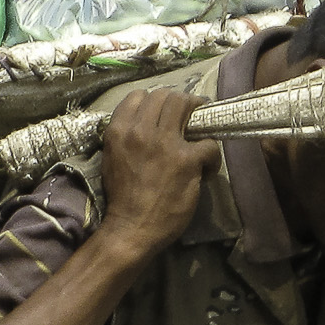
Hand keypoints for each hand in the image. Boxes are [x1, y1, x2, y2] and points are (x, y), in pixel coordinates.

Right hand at [92, 90, 220, 257]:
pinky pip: (209, 142)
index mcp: (119, 131)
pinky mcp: (186, 161)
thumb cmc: (122, 198)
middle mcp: (141, 131)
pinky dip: (212, 155)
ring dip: (198, 116)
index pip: (138, 95)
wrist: (131, 229)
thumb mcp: (112, 159)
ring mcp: (165, 144)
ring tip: (200, 134)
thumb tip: (145, 125)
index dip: (154, 102)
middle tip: (188, 119)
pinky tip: (206, 169)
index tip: (163, 115)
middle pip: (166, 95)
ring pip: (187, 104)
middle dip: (180, 104)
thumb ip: (126, 138)